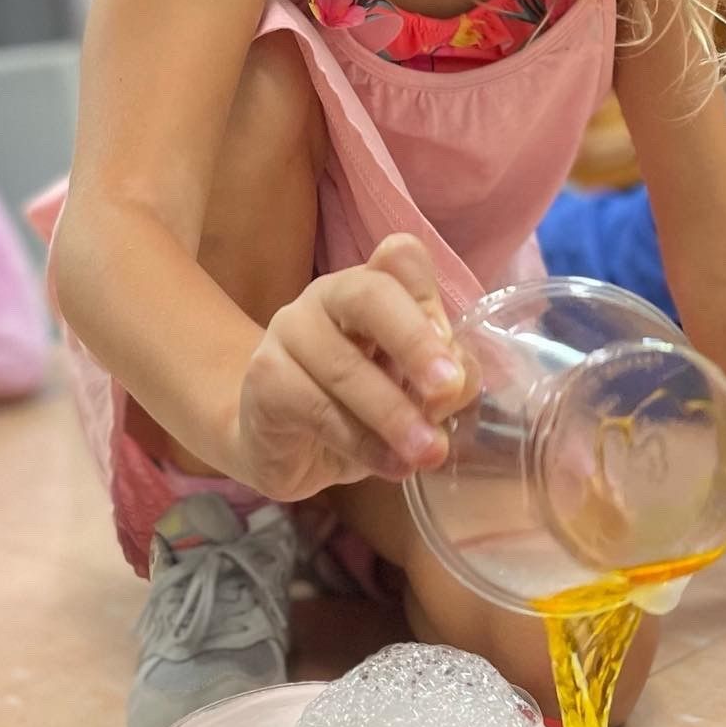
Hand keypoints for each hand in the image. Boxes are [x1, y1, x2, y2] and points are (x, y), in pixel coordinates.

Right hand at [233, 234, 473, 499]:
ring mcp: (288, 332)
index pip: (400, 259)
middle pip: (370, 295)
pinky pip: (318, 410)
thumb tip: (459, 386)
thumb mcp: (410, 391)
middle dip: (415, 342)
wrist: (281, 446)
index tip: (453, 349)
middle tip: (448, 390)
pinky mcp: (266, 381)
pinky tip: (392, 466)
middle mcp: (327, 296)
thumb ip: (441, 378)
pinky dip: (363, 443)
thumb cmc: (358, 407)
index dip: (429, 297)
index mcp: (371, 285)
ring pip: (345, 366)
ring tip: (429, 451)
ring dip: (395, 414)